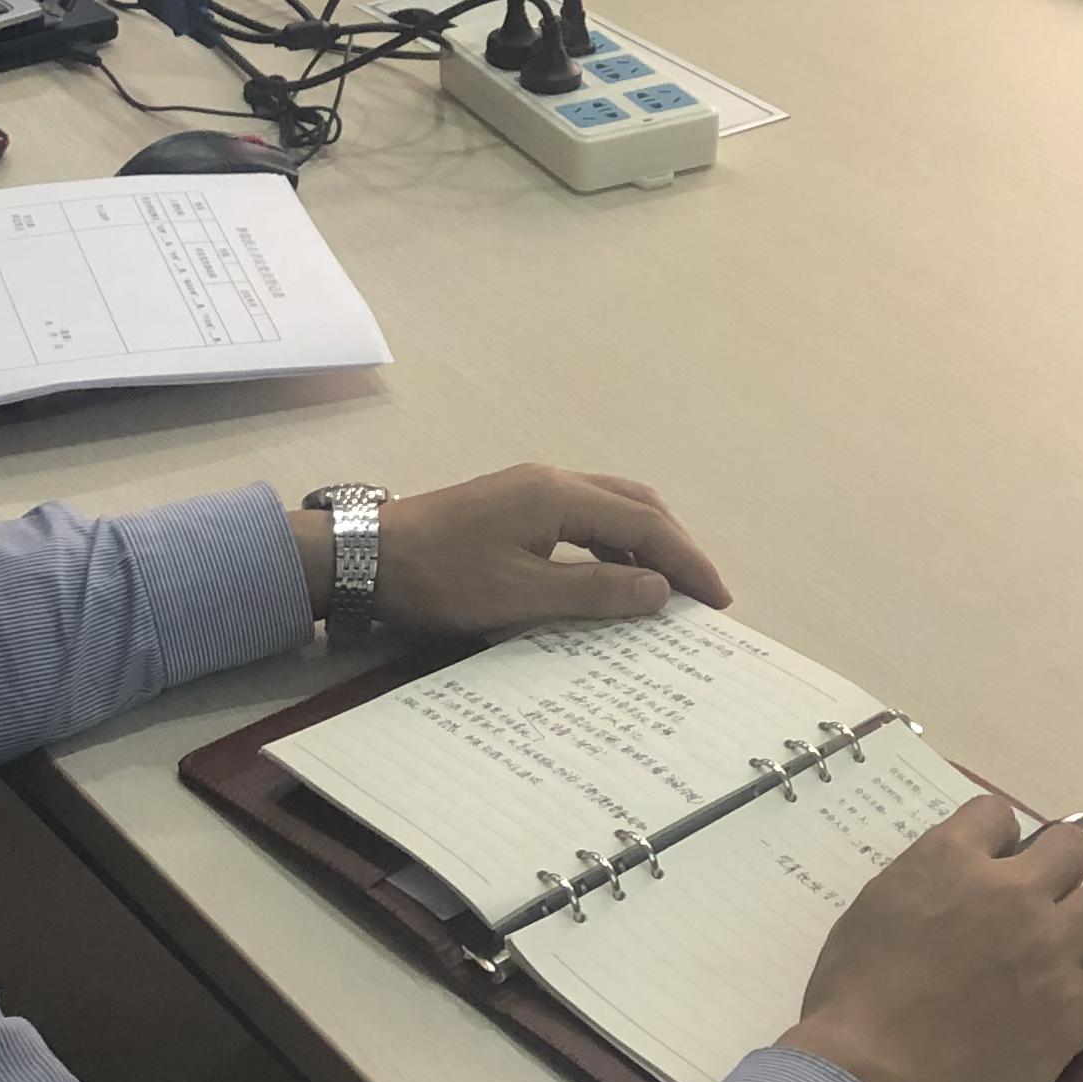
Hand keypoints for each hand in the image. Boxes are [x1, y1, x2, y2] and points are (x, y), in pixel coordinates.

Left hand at [290, 465, 734, 635]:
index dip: (687, 561)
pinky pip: (583, 519)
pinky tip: (611, 582)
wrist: (364, 558)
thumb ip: (595, 593)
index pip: (645, 524)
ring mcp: (530, 491)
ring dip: (643, 547)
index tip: (718, 600)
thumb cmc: (440, 579)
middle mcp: (552, 481)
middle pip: (635, 505)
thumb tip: (660, 590)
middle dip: (674, 546)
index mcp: (559, 496)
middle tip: (701, 595)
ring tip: (666, 594)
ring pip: (610, 509)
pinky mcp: (513, 506)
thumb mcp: (521, 597)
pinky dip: (610, 547)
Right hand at [781, 799, 1082, 1081]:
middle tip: (1041, 901)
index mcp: (950, 861)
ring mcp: (1050, 948)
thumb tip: (954, 881)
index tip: (992, 866)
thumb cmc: (851, 1003)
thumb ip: (920, 883)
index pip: (997, 813)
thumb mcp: (873, 912)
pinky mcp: (1076, 1007)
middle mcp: (1011, 891)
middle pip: (1072, 845)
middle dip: (1058, 866)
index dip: (996, 839)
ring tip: (1077, 935)